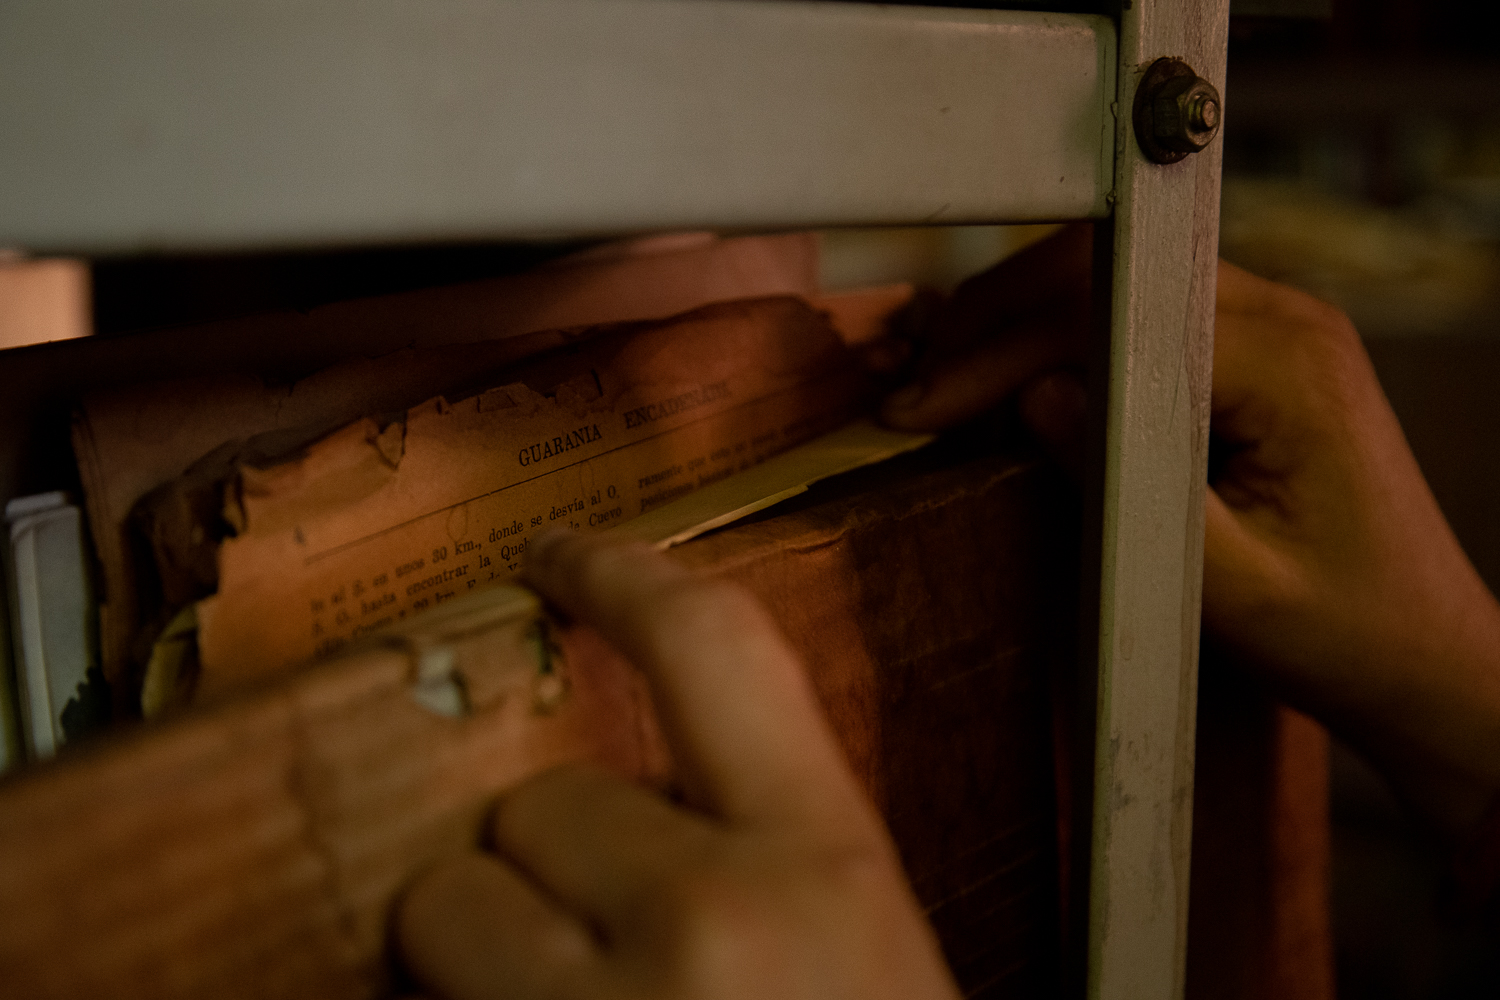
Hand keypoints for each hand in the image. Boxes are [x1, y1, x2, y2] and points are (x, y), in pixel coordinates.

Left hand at [396, 532, 958, 999]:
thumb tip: (651, 798)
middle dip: (549, 860)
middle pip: (539, 800)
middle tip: (602, 948)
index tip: (557, 553)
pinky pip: (407, 994)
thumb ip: (775, 851)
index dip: (622, 578)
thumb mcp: (864, 949)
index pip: (711, 647)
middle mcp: (709, 929)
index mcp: (828, 874)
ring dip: (480, 951)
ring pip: (443, 905)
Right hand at [881, 228, 1499, 843]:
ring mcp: (1274, 326)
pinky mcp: (1254, 353)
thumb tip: (1033, 399)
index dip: (999, 354)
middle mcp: (1287, 318)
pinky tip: (1009, 388)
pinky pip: (1137, 316)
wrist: (1426, 657)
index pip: (1108, 314)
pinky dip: (1060, 342)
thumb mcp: (1229, 584)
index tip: (923, 406)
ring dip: (1018, 327)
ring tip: (942, 388)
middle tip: (913, 394)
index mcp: (1289, 362)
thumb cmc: (1344, 632)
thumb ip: (1127, 487)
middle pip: (1105, 270)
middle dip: (992, 324)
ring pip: (1113, 283)